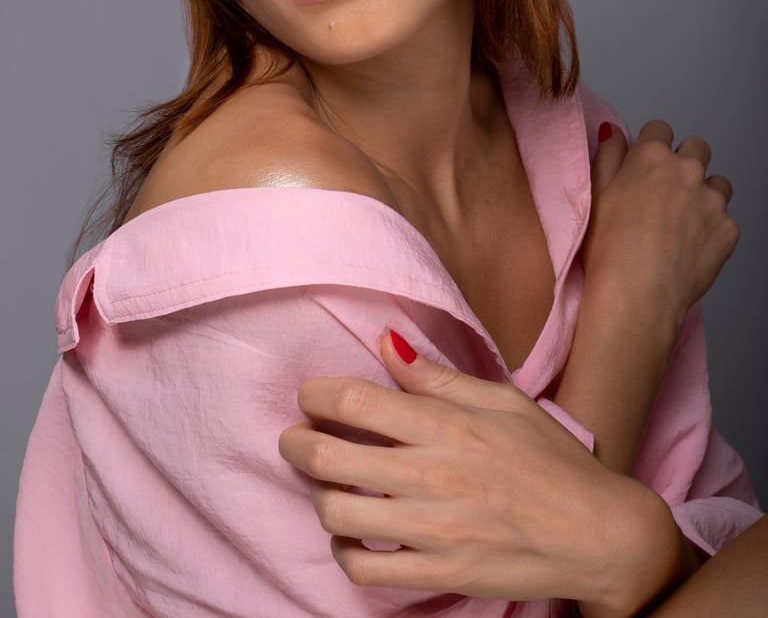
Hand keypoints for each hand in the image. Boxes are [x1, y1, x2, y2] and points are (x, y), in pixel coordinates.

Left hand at [279, 332, 688, 615]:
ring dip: (319, 495)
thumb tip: (385, 342)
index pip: (355, 402)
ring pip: (337, 514)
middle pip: (328, 458)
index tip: (310, 394)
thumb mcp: (503, 402)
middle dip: (297, 443)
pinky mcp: (440, 576)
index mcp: (449, 426)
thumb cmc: (553, 461)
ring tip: (328, 484)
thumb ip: (438, 377)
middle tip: (296, 437)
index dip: (317, 395)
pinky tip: (354, 532)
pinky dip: (345, 549)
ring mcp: (433, 533)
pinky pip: (364, 568)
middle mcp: (434, 477)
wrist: (599, 536)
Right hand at [552, 119, 738, 474]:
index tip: (645, 166)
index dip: (651, 146)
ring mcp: (713, 200)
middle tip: (666, 192)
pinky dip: (711, 229)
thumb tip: (613, 132)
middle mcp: (688, 170)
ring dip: (704, 193)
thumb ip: (607, 155)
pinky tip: (689, 248)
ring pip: (718, 183)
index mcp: (651, 156)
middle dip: (684, 162)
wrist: (636, 294)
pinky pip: (725, 220)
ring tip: (681, 222)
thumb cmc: (608, 246)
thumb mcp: (594, 193)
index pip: (659, 129)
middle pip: (696, 148)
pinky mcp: (728, 230)